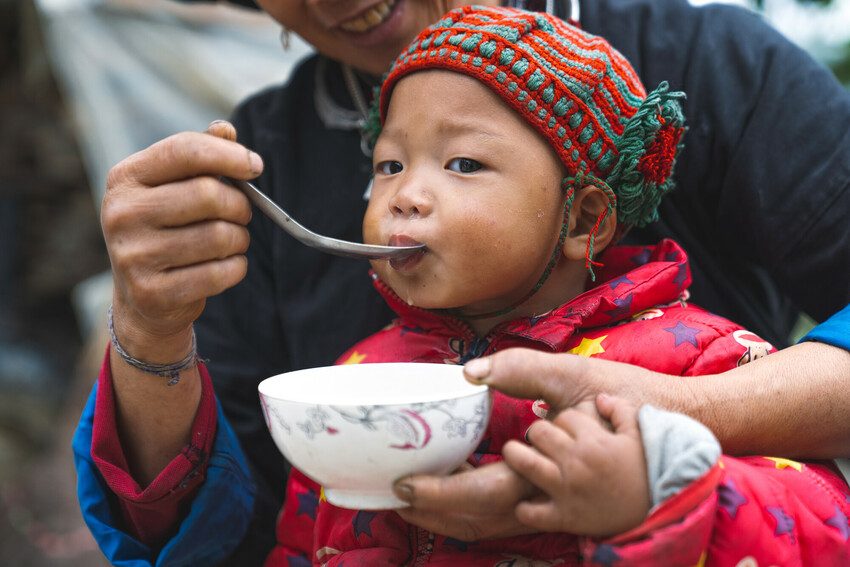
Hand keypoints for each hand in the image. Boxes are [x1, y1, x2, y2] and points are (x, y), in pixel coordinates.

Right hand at [102, 120, 260, 359]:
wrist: (142, 298)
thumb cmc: (167, 229)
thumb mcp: (172, 187)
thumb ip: (199, 157)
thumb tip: (226, 130)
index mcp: (125, 178)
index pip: (184, 150)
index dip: (229, 155)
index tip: (254, 166)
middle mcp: (121, 214)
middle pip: (208, 195)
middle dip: (239, 205)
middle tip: (242, 213)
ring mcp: (133, 256)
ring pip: (219, 236)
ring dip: (239, 238)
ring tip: (232, 240)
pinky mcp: (152, 292)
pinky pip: (220, 273)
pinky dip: (236, 267)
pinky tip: (226, 265)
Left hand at [391, 348, 658, 541]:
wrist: (676, 438)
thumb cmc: (628, 402)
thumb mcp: (576, 377)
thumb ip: (523, 371)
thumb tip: (472, 372)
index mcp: (547, 468)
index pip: (479, 492)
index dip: (438, 492)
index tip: (403, 482)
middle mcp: (548, 496)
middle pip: (477, 518)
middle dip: (432, 511)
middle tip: (397, 492)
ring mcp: (555, 508)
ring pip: (490, 524)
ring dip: (449, 516)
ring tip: (416, 496)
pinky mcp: (560, 509)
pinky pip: (507, 519)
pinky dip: (474, 514)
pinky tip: (458, 493)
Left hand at [503, 394, 649, 536]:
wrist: (658, 511)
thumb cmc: (646, 471)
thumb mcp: (638, 435)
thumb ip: (620, 410)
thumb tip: (599, 398)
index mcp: (594, 441)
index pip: (562, 416)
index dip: (561, 420)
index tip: (564, 429)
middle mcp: (576, 462)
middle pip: (537, 432)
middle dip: (537, 433)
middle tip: (539, 440)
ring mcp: (567, 490)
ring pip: (524, 463)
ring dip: (515, 456)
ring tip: (515, 455)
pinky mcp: (564, 518)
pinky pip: (531, 512)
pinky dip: (524, 508)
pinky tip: (527, 502)